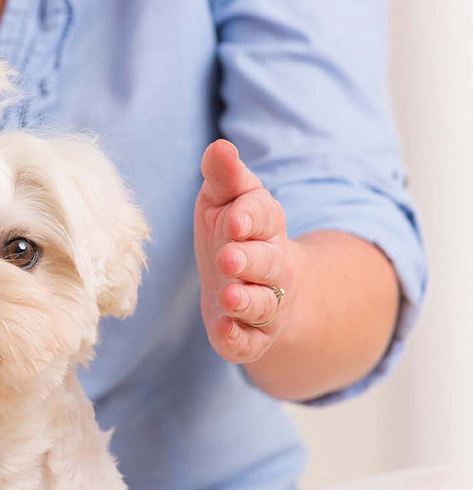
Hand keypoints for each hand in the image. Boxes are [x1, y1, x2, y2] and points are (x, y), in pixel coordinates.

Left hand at [194, 140, 298, 363]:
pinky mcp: (250, 336)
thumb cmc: (234, 234)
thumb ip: (224, 177)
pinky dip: (238, 338)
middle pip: (268, 264)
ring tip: (229, 297)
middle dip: (250, 261)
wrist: (256, 284)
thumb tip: (219, 147)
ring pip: (262, 305)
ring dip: (247, 301)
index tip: (234, 218)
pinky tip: (224, 331)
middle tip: (228, 259)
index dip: (249, 218)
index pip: (263, 217)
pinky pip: (248, 342)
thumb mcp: (225, 200)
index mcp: (265, 227)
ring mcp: (264, 304)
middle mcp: (271, 267)